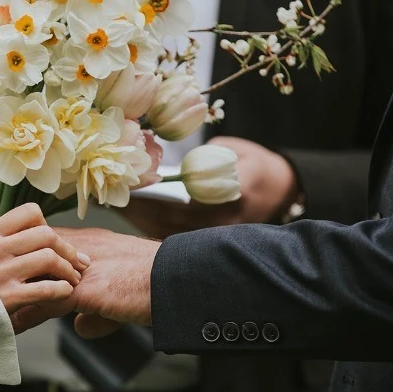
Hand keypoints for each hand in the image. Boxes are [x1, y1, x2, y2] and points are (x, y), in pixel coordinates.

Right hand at [0, 204, 89, 333]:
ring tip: (72, 279)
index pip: (30, 213)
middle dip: (68, 249)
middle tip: (78, 262)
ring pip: (49, 258)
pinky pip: (45, 288)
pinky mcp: (5, 298)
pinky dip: (62, 290)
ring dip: (68, 270)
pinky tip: (64, 293)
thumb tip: (31, 234)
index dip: (48, 226)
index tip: (53, 243)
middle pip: (46, 235)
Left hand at [14, 228, 159, 338]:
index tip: (7, 273)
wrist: (177, 281)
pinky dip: (28, 315)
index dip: (26, 260)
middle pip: (32, 255)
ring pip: (34, 277)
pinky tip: (14, 327)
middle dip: (10, 274)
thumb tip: (81, 328)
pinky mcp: (85, 290)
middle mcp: (81, 249)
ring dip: (13, 295)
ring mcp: (81, 268)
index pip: (46, 244)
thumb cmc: (157, 285)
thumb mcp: (122, 296)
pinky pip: (46, 301)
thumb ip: (97, 312)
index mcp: (91, 243)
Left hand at [123, 136, 298, 238]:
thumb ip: (202, 159)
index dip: (155, 196)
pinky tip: (133, 217)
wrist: (281, 189)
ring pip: (172, 233)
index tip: (130, 186)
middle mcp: (226, 218)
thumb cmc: (251, 162)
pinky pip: (177, 238)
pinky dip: (153, 228)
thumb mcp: (232, 149)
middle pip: (174, 219)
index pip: (186, 198)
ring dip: (142, 221)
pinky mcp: (213, 242)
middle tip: (112, 197)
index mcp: (235, 190)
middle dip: (140, 209)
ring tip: (116, 206)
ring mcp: (220, 234)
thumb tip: (165, 167)